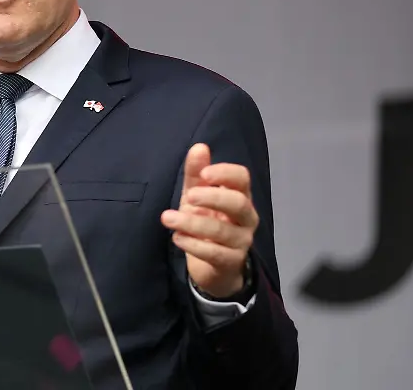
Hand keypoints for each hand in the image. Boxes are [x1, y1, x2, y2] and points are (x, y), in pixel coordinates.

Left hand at [161, 143, 258, 297]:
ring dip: (192, 223)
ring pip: (222, 231)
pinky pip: (215, 253)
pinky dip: (193, 245)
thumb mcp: (196, 196)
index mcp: (239, 196)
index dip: (225, 173)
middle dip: (213, 198)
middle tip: (189, 196)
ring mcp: (241, 241)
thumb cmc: (206, 222)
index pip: (242, 178)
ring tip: (167, 218)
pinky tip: (177, 238)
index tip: (204, 173)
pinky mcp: (231, 262)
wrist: (212, 266)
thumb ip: (196, 174)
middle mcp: (246, 218)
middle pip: (238, 203)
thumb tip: (199, 146)